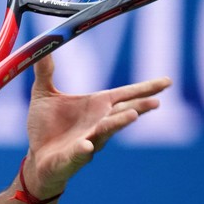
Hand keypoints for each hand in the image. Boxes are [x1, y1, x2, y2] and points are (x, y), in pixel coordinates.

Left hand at [22, 55, 171, 197]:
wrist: (35, 158)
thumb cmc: (45, 127)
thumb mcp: (43, 94)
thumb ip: (46, 72)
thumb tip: (45, 46)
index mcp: (96, 107)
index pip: (125, 95)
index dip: (146, 88)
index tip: (168, 81)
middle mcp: (98, 124)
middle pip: (122, 113)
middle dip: (139, 107)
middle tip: (157, 100)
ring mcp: (88, 141)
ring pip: (105, 131)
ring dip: (118, 123)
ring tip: (132, 114)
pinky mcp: (71, 157)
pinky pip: (79, 153)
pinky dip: (83, 149)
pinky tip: (87, 145)